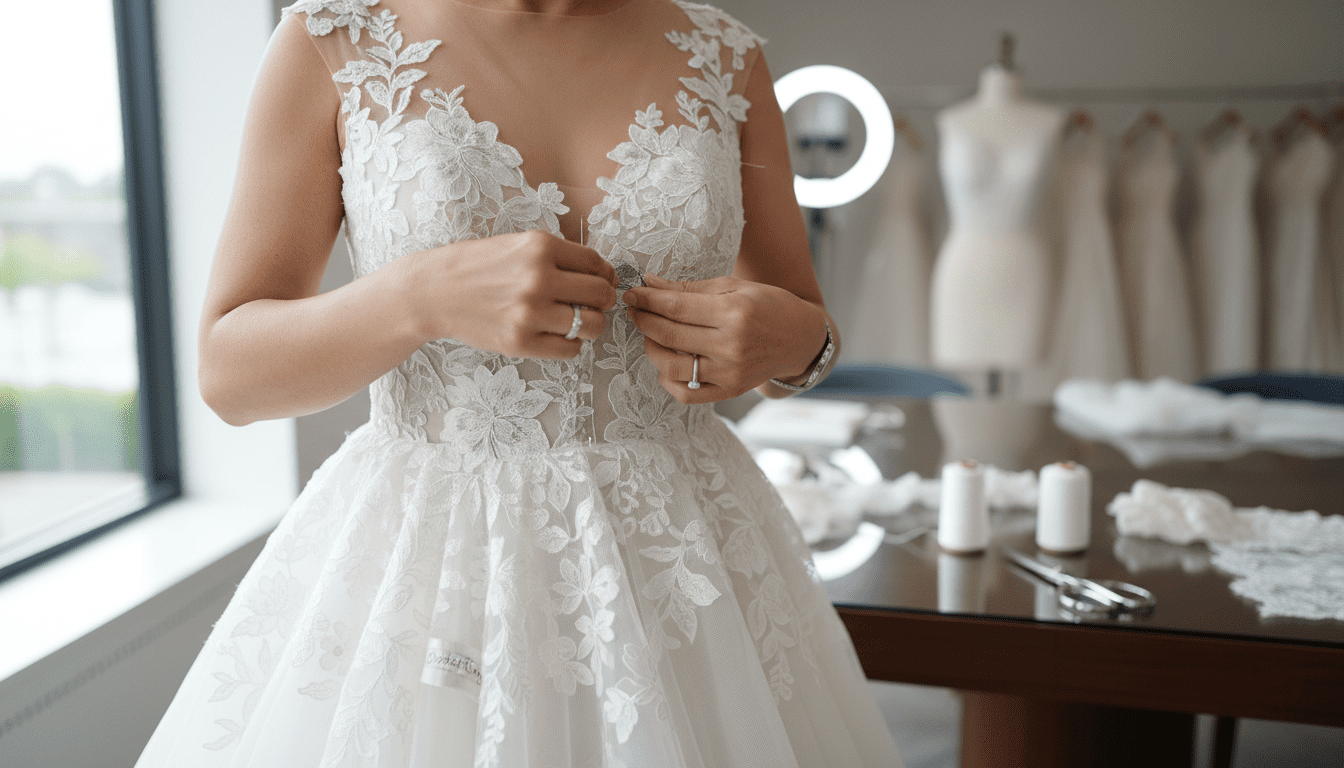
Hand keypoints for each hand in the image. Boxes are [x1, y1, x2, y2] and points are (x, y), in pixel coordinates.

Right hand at [403, 230, 618, 358]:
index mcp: (540, 247)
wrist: (432, 292)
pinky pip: (570, 349)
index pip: (596, 264)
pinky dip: (570, 344)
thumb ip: (557, 256)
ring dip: (590, 324)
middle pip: (601, 295)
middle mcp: (539, 278)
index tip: (601, 281)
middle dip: (603, 300)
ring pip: (592, 325)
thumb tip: (602, 273)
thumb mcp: (518, 245)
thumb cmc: (478, 267)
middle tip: (592, 303)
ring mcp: (530, 313)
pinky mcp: (521, 343)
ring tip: (575, 320)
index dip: (605, 275)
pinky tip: (555, 334)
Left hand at [624, 273, 828, 402]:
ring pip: (671, 366)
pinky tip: (666, 363)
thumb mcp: (733, 286)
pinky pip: (686, 394)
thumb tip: (650, 283)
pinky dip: (668, 380)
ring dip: (651, 349)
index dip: (647, 300)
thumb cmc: (767, 306)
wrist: (800, 339)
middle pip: (669, 334)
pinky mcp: (730, 392)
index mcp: (734, 312)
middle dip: (643, 320)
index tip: (631, 294)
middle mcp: (732, 345)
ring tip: (650, 335)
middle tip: (634, 311)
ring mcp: (730, 373)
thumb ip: (691, 287)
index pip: (676, 306)